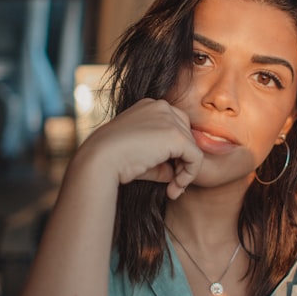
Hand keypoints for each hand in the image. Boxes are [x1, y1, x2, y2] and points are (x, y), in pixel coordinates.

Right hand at [79, 98, 202, 198]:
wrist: (101, 160)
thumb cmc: (115, 160)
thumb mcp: (141, 156)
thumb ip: (162, 162)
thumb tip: (177, 175)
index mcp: (149, 106)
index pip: (176, 126)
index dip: (176, 152)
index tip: (168, 175)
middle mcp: (160, 106)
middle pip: (187, 136)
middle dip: (183, 162)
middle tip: (172, 185)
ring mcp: (169, 118)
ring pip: (192, 147)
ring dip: (186, 171)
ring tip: (173, 189)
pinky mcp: (176, 135)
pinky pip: (195, 157)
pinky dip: (189, 174)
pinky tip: (175, 187)